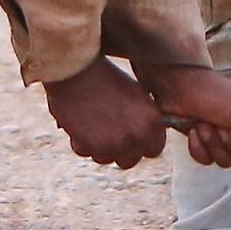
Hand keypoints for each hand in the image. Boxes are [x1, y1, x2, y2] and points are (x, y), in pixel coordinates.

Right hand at [43, 59, 167, 169]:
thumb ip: (144, 119)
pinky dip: (80, 141)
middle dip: (120, 149)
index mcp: (152, 123)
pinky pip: (85, 152)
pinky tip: (80, 120)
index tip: (132, 136)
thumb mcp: (136, 96)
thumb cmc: (105, 76)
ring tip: (92, 122)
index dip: (142, 143)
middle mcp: (135, 137)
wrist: (76, 68)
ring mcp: (111, 144)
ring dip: (99, 146)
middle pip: (130, 160)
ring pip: (106, 158)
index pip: (154, 149)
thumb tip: (144, 134)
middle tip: (109, 131)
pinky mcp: (87, 146)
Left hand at [140, 59, 230, 167]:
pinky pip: (205, 161)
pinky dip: (198, 147)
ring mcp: (221, 140)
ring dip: (213, 142)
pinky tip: (193, 131)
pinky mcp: (202, 144)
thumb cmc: (221, 95)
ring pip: (225, 162)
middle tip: (220, 123)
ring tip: (204, 124)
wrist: (183, 89)